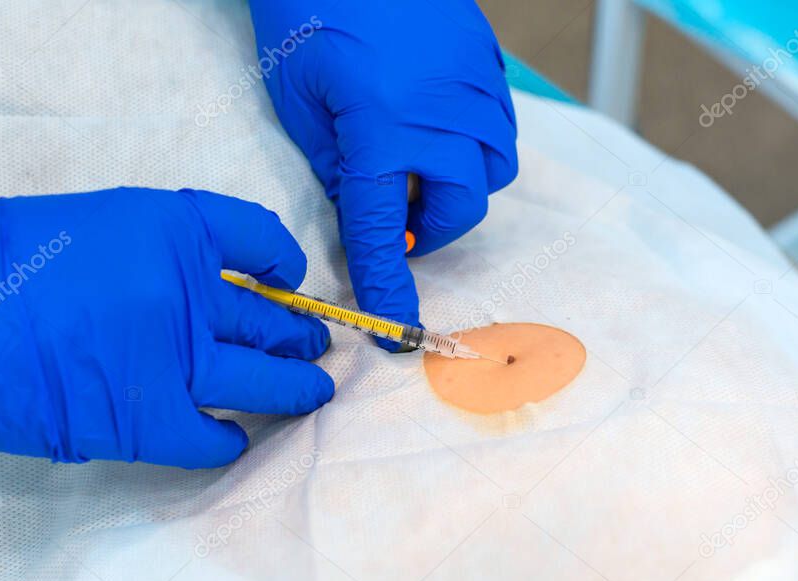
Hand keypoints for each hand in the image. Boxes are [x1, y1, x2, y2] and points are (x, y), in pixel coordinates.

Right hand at [0, 188, 333, 467]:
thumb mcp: (93, 226)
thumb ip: (155, 252)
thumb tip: (198, 287)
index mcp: (173, 229)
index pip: (260, 236)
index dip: (285, 258)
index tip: (289, 276)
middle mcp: (189, 292)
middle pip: (271, 316)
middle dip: (301, 332)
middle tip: (315, 342)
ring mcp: (176, 360)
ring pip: (267, 379)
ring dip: (296, 387)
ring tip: (314, 389)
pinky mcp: (149, 420)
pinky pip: (213, 438)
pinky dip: (231, 439)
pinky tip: (236, 437)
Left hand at [248, 0, 518, 343]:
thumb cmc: (305, 9)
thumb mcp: (298, 99)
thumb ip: (335, 163)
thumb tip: (366, 204)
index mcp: (383, 133)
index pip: (387, 232)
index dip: (390, 286)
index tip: (397, 332)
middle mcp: (443, 118)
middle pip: (461, 208)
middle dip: (432, 226)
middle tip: (396, 216)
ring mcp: (474, 86)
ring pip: (492, 169)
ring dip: (458, 185)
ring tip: (419, 165)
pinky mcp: (487, 60)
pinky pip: (499, 124)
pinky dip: (473, 142)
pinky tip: (437, 123)